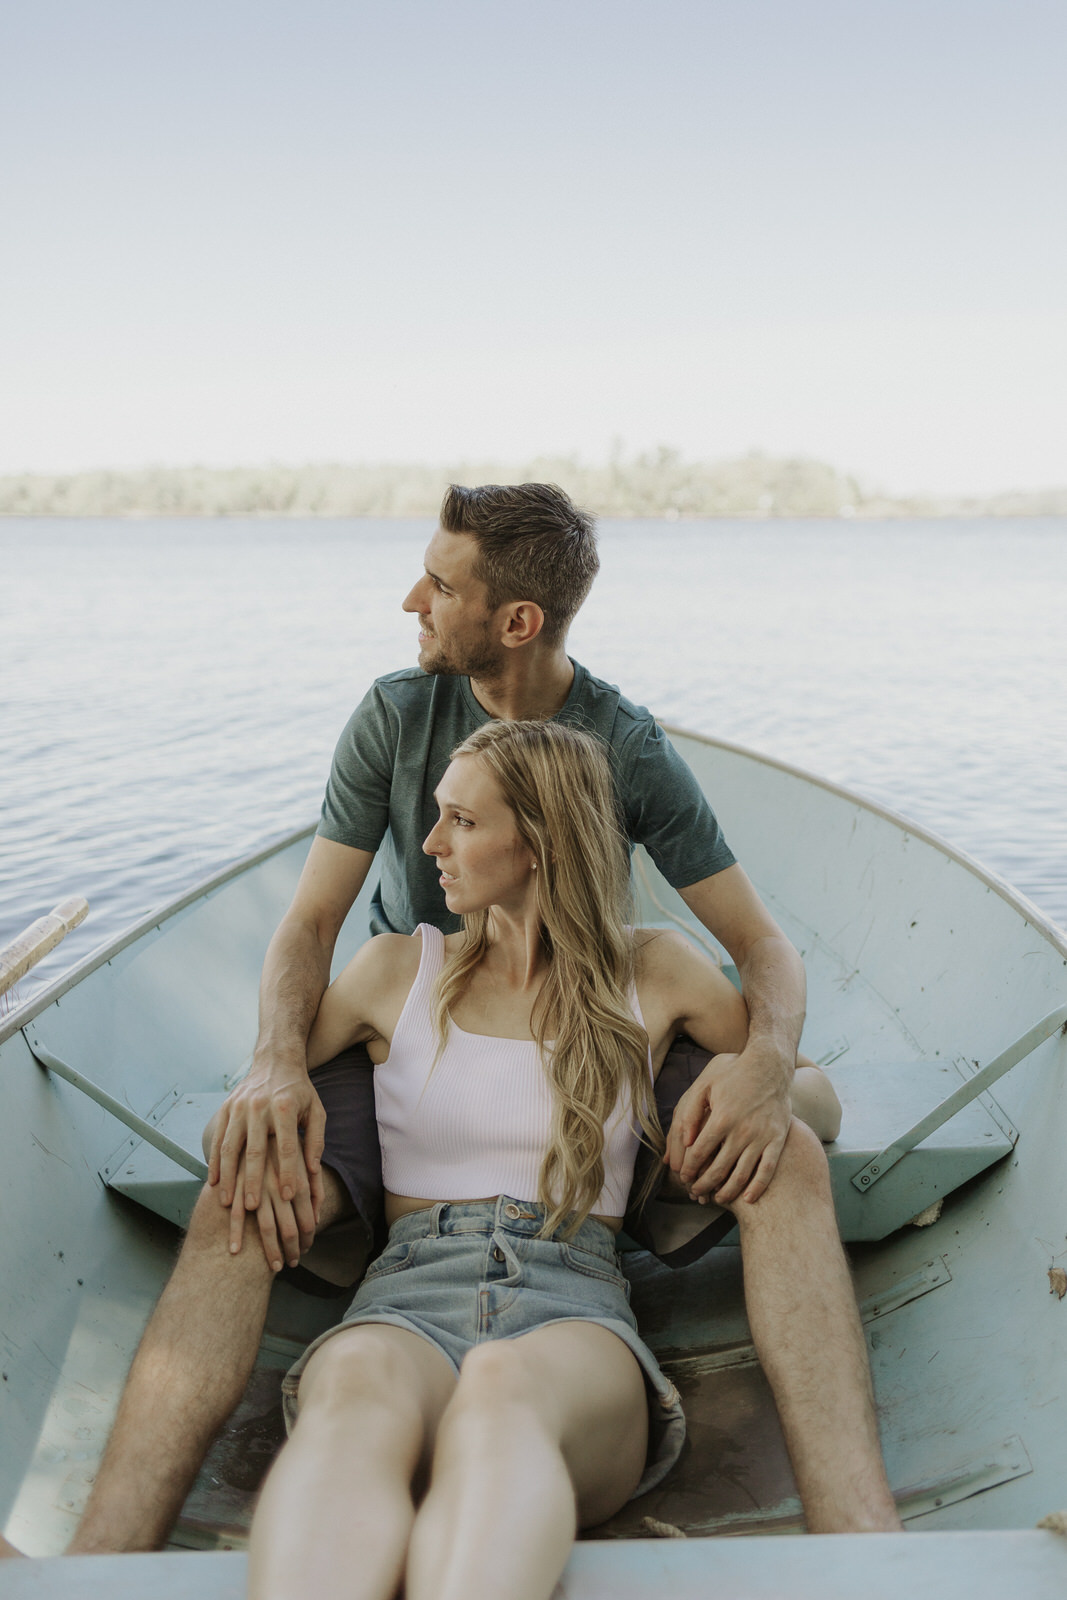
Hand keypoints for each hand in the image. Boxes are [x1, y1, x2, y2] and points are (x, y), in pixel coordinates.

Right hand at [208, 1051, 325, 1240]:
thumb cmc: (300, 1091)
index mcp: (285, 1107)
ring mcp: (239, 1107)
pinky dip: (215, 1162)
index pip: (286, 1146)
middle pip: (255, 1150)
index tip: (289, 1196)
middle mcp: (260, 1106)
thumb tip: (312, 1171)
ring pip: (230, 1147)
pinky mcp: (226, 1108)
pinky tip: (214, 1182)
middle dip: (253, 1181)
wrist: (275, 1060)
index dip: (288, 1172)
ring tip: (227, 1202)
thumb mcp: (316, 1110)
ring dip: (228, 1176)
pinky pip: (218, 1139)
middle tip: (252, 1208)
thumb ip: (315, 1140)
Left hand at [663, 1043, 792, 1205]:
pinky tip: (747, 1199)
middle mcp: (741, 1131)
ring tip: (717, 1198)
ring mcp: (761, 1137)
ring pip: (741, 1175)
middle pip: (717, 1169)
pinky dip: (756, 1188)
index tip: (684, 1177)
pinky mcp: (777, 1140)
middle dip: (703, 1184)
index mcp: (721, 1118)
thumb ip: (691, 1113)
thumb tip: (684, 1143)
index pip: (699, 1152)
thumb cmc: (734, 1073)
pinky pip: (767, 1170)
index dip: (689, 1168)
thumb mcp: (705, 1085)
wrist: (771, 1065)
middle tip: (695, 1192)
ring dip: (726, 1191)